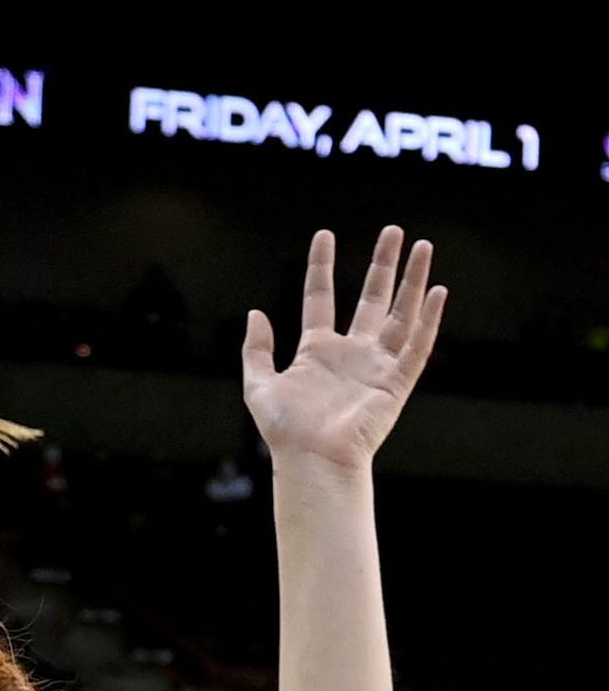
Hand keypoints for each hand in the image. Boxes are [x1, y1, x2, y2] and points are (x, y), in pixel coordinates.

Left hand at [242, 228, 444, 471]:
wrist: (312, 459)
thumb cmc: (285, 430)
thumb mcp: (259, 385)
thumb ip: (256, 350)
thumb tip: (255, 313)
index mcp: (317, 351)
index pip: (321, 298)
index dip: (321, 267)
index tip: (324, 235)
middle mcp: (351, 353)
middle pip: (372, 299)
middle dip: (384, 265)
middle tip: (394, 231)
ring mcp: (376, 365)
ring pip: (402, 314)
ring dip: (414, 280)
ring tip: (424, 246)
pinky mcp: (397, 381)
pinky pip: (417, 346)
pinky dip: (429, 320)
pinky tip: (437, 292)